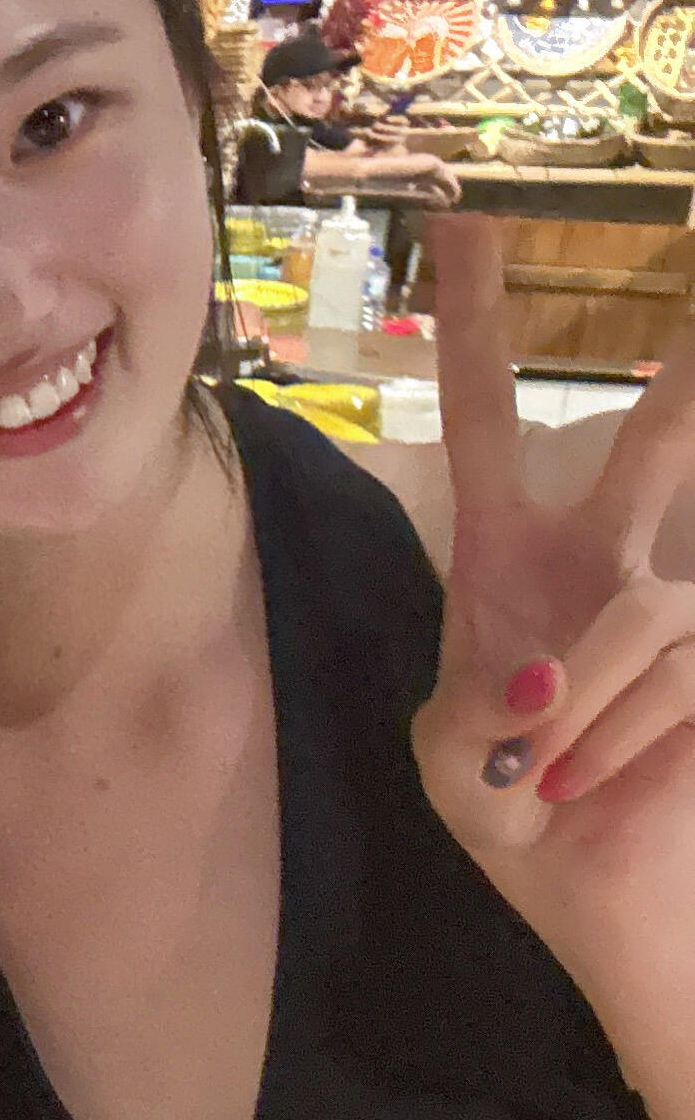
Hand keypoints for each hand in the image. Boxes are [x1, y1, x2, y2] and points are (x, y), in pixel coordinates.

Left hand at [411, 215, 694, 1073]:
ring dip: (588, 716)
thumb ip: (474, 707)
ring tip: (551, 780)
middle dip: (686, 369)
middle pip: (654, 437)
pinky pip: (673, 664)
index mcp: (508, 561)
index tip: (463, 219)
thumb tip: (546, 675)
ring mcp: (675, 603)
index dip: (483, 329)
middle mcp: (604, 559)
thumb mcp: (449, 763)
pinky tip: (592, 785)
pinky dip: (621, 739)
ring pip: (647, 614)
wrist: (597, 900)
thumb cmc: (515, 822)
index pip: (487, 423)